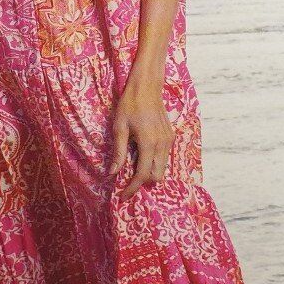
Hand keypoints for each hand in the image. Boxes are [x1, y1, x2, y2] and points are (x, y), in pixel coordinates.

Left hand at [110, 71, 172, 197]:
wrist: (147, 87)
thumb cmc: (130, 104)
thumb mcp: (119, 127)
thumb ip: (118, 152)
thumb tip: (112, 173)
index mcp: (148, 143)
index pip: (142, 175)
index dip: (132, 188)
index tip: (122, 196)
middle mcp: (162, 144)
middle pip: (156, 176)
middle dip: (142, 182)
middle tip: (126, 182)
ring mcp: (169, 140)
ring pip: (162, 168)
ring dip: (149, 173)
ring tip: (132, 168)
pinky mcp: (170, 136)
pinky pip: (164, 158)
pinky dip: (154, 163)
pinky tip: (141, 156)